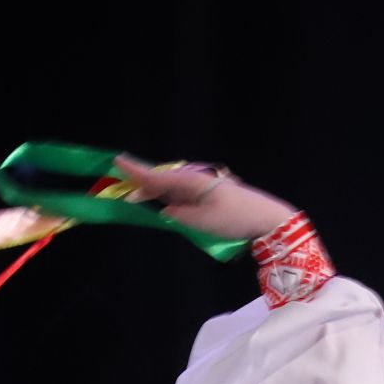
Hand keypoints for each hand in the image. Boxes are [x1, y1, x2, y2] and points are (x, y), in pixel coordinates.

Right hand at [110, 155, 298, 242]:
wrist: (267, 219)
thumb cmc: (235, 219)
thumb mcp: (202, 223)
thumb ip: (179, 216)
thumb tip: (165, 211)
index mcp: (192, 182)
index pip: (157, 177)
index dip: (135, 172)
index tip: (116, 161)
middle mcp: (196, 180)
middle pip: (162, 181)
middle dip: (142, 184)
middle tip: (122, 191)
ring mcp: (203, 186)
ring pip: (172, 187)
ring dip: (155, 192)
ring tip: (137, 197)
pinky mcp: (209, 194)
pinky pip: (182, 193)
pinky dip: (169, 196)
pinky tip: (162, 201)